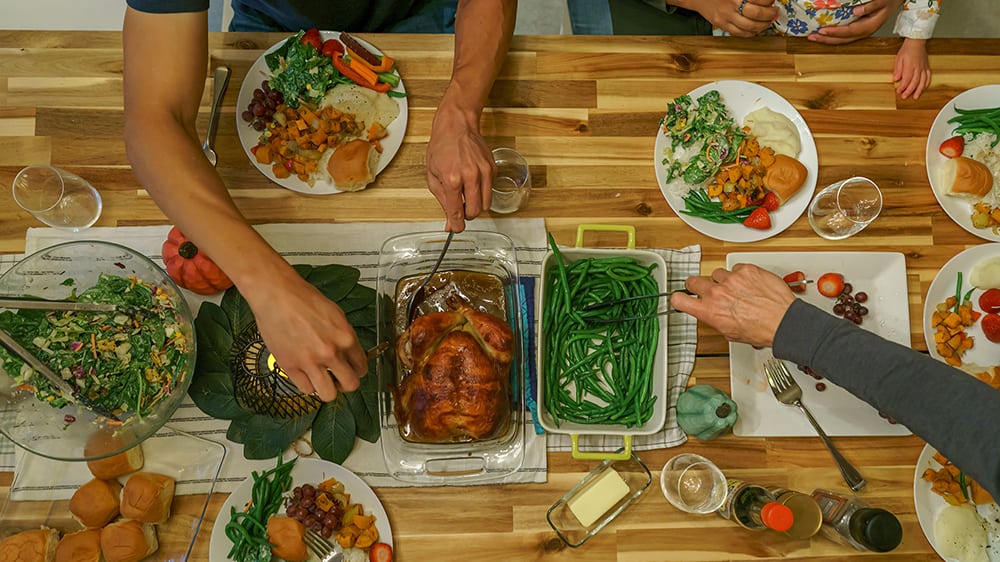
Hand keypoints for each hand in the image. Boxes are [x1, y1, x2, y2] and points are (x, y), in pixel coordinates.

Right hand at [246, 273, 366, 401]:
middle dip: (345, 384)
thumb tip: (349, 352)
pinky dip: (307, 384)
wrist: (276, 295)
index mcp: (345, 338)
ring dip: (327, 389)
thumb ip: (344, 335)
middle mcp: (330, 353)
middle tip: (338, 379)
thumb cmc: (303, 299)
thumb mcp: (335, 313)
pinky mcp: (290, 366)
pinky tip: (305, 374)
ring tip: (322, 380)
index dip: (357, 371)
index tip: (351, 371)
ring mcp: (310, 362)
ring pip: (328, 394)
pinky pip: (305, 388)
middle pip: (350, 385)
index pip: (362, 367)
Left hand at [426, 99, 495, 232]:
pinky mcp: (493, 168)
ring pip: (486, 204)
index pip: (457, 212)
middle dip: (467, 213)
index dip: (456, 225)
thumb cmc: (442, 146)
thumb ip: (442, 201)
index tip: (456, 228)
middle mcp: (470, 176)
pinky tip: (473, 179)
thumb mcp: (432, 175)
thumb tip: (450, 222)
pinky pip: (490, 190)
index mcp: (452, 179)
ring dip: (476, 204)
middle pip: (475, 211)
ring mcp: (484, 172)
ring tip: (466, 192)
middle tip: (459, 205)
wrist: (457, 125)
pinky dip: (482, 191)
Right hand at [669, 263, 794, 348]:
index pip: (679, 299)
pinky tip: (749, 283)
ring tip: (736, 288)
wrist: (783, 321)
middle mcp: (717, 293)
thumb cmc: (761, 330)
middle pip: (693, 281)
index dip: (678, 298)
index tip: (680, 297)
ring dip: (724, 280)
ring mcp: (731, 279)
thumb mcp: (731, 334)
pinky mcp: (746, 270)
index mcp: (710, 311)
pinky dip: (742, 274)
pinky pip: (737, 268)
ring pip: (717, 273)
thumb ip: (717, 320)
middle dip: (697, 285)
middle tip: (706, 288)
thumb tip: (717, 316)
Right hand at [692, 0, 778, 36]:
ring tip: (768, 21)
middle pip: (757, 14)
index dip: (770, 1)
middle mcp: (731, 6)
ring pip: (750, 27)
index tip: (772, 1)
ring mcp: (726, 18)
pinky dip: (751, 33)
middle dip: (769, 14)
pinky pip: (740, 33)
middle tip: (774, 12)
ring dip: (763, 25)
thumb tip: (765, 1)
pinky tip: (756, 29)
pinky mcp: (722, 25)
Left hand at [809, 0, 903, 44]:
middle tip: (812, 37)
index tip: (822, 30)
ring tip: (813, 37)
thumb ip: (871, 6)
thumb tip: (856, 12)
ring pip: (843, 40)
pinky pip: (844, 36)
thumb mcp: (883, 0)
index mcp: (871, 26)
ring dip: (827, 40)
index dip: (835, 32)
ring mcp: (862, 32)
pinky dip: (833, 36)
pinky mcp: (859, 29)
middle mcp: (865, 32)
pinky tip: (824, 34)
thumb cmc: (889, 0)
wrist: (896, 0)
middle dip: (826, 40)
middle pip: (843, 40)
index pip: (850, 31)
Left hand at [893, 38, 930, 99]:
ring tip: (915, 97)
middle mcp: (919, 67)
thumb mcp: (899, 59)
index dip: (903, 86)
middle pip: (915, 82)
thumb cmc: (907, 49)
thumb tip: (895, 79)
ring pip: (923, 81)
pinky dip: (926, 84)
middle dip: (909, 91)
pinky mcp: (927, 67)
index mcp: (910, 65)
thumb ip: (897, 70)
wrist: (917, 42)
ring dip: (919, 90)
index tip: (898, 91)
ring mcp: (924, 67)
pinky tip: (923, 88)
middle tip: (904, 97)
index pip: (907, 79)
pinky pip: (928, 77)